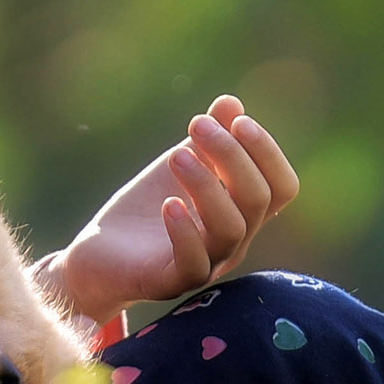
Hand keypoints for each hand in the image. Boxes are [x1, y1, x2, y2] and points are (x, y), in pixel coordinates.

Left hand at [44, 94, 300, 325]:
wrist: (102, 252)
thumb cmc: (148, 208)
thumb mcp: (179, 166)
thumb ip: (207, 140)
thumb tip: (231, 102)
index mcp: (242, 211)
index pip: (281, 186)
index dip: (267, 153)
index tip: (237, 119)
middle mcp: (234, 239)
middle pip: (257, 200)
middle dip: (231, 156)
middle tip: (195, 124)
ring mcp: (207, 263)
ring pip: (230, 229)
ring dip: (206, 186)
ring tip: (176, 156)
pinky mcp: (171, 281)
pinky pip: (193, 264)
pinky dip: (185, 231)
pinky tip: (168, 203)